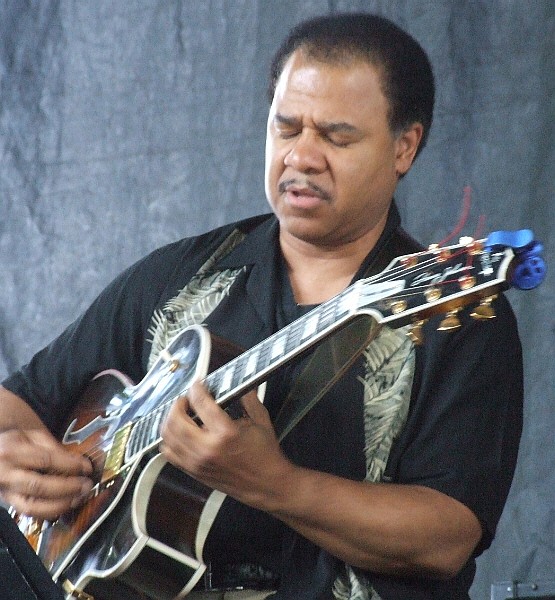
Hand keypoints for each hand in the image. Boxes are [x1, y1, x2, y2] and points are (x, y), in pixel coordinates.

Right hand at [0, 428, 93, 519]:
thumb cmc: (15, 441)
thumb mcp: (32, 436)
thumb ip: (54, 447)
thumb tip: (78, 462)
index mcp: (12, 452)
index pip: (45, 460)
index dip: (70, 465)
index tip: (87, 467)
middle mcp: (5, 474)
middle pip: (39, 486)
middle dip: (67, 488)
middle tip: (86, 485)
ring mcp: (5, 491)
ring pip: (32, 506)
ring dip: (60, 505)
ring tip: (78, 498)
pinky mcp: (8, 502)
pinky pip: (29, 513)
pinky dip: (49, 512)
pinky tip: (65, 506)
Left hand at [160, 382, 292, 508]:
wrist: (266, 485)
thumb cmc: (265, 453)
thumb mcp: (260, 420)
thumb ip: (247, 397)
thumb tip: (238, 382)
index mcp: (226, 432)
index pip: (200, 403)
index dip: (196, 388)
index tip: (197, 383)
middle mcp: (207, 448)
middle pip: (176, 418)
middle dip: (179, 403)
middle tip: (187, 399)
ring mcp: (197, 462)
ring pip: (168, 435)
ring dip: (170, 419)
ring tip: (180, 413)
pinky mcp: (193, 472)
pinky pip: (169, 453)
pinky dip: (168, 439)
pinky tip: (178, 432)